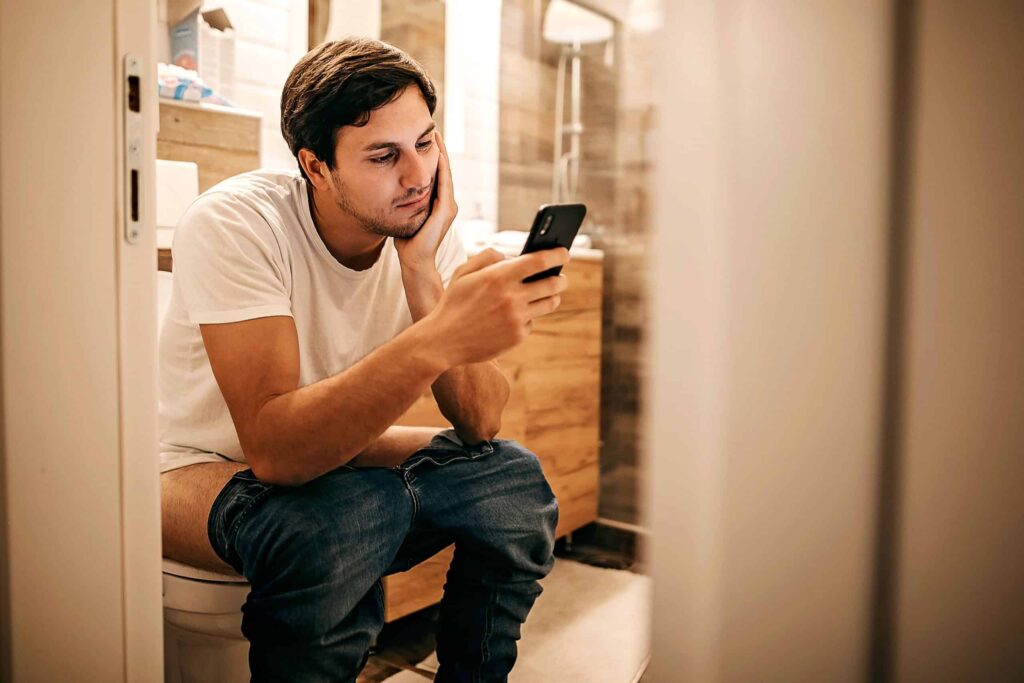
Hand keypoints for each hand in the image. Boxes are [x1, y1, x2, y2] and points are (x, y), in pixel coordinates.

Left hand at [393, 130, 456, 273]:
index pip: (437, 174)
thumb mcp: (405, 214)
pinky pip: (444, 183)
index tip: (425, 138)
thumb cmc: (407, 242)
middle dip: (439, 149)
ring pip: (446, 173)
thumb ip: (403, 200)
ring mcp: (449, 207)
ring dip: (442, 153)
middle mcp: (448, 203)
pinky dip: (441, 167)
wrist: (414, 261)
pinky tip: (437, 153)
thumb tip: (390, 187)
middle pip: (444, 170)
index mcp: (439, 204)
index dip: (433, 156)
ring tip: (436, 135)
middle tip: (433, 129)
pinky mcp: (445, 211)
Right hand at [422, 247, 570, 366]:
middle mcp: (512, 297)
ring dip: (552, 297)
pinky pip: (532, 322)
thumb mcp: (463, 271)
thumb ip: (488, 256)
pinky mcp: (517, 336)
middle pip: (553, 284)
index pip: (539, 261)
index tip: (564, 252)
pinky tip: (517, 316)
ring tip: (550, 294)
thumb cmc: (453, 302)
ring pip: (549, 304)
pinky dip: (527, 317)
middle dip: (561, 278)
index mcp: (499, 276)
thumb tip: (512, 257)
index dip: (557, 255)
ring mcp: (517, 318)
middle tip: (560, 277)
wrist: (443, 341)